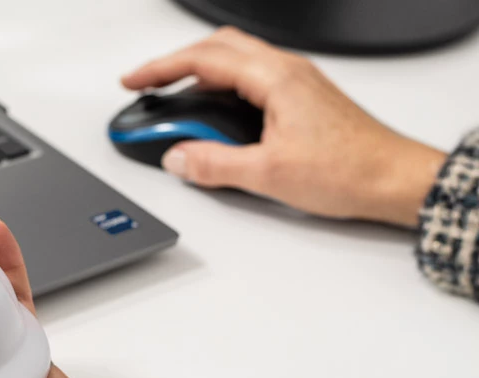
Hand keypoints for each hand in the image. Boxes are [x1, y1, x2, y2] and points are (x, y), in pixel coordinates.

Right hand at [122, 27, 446, 227]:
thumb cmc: (350, 170)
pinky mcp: (300, 99)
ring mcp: (295, 82)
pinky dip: (220, 87)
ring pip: (234, 61)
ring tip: (171, 99)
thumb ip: (214, 165)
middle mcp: (286, 71)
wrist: (393, 179)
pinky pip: (250, 79)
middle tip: (146, 85)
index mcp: (275, 78)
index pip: (203, 59)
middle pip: (216, 49)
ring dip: (197, 74)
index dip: (160, 69)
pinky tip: (213, 113)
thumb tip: (177, 157)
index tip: (133, 81)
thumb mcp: (269, 173)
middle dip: (174, 64)